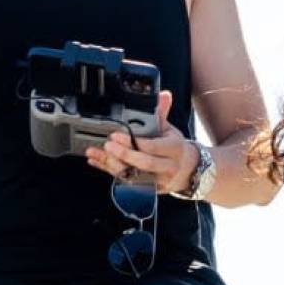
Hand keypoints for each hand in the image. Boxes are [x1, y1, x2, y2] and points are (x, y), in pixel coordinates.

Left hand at [85, 91, 199, 194]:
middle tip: (107, 144)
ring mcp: (159, 181)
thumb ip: (162, 112)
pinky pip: (127, 183)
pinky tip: (97, 162)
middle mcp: (168, 167)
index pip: (153, 147)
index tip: (116, 135)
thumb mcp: (170, 129)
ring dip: (111, 165)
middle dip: (123, 154)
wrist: (188, 171)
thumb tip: (164, 94)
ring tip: (95, 153)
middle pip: (144, 163)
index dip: (134, 142)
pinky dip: (110, 171)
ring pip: (134, 176)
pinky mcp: (149, 190)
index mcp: (174, 149)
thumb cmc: (175, 148)